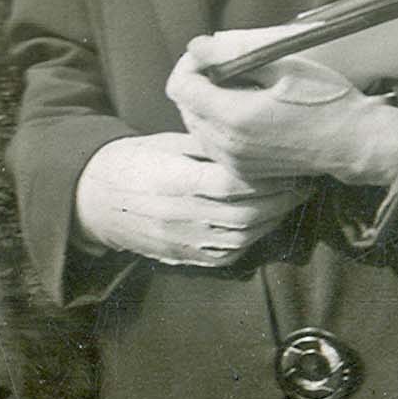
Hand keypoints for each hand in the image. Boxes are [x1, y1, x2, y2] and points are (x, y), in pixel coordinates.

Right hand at [76, 132, 301, 272]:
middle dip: (281, 199)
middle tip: (303, 182)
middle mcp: (179, 216)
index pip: (233, 183)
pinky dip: (253, 240)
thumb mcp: (166, 143)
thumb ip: (207, 146)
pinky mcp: (183, 257)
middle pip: (245, 213)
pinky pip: (228, 256)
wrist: (94, 200)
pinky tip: (265, 222)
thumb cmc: (134, 162)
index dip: (267, 176)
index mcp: (173, 181)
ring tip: (291, 201)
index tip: (289, 164)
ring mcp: (182, 241)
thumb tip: (251, 141)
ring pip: (242, 237)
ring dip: (272, 220)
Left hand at [169, 44, 397, 198]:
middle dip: (198, 83)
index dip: (189, 64)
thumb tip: (197, 46)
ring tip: (239, 89)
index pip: (180, 87)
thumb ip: (234, 54)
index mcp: (235, 117)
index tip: (208, 55)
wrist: (355, 143)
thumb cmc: (327, 100)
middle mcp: (228, 145)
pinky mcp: (246, 173)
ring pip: (197, 128)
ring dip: (207, 105)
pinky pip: (214, 146)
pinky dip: (219, 126)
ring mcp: (236, 163)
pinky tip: (246, 113)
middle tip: (226, 68)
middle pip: (185, 107)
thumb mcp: (284, 65)